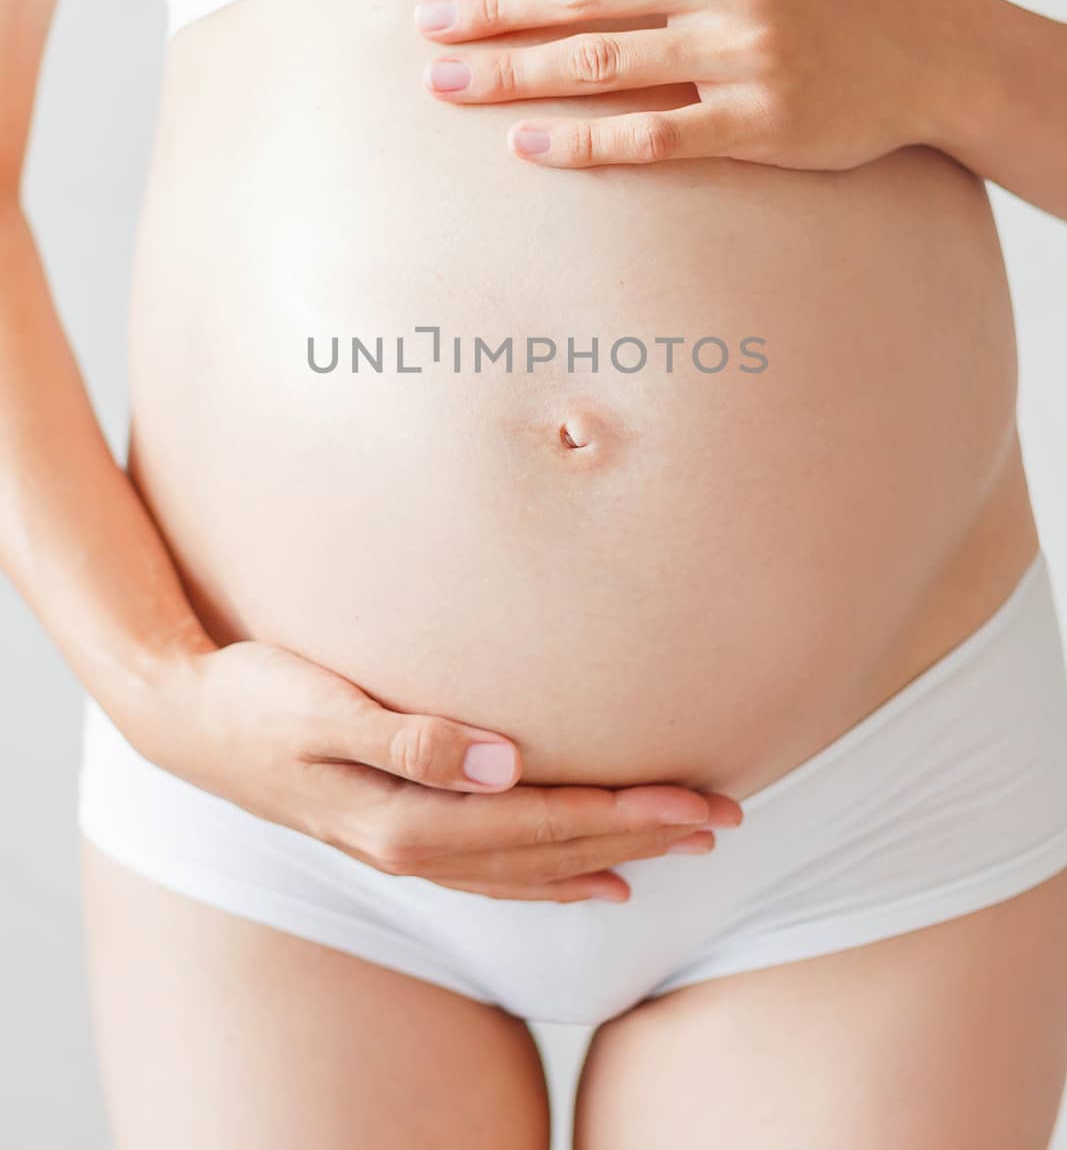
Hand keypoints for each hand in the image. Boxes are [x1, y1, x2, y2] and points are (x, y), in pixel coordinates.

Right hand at [126, 638, 742, 903]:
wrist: (186, 721)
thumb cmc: (257, 700)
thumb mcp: (324, 705)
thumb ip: (411, 735)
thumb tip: (502, 759)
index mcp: (406, 818)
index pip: (546, 822)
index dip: (629, 815)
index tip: (701, 803)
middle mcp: (414, 846)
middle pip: (553, 851)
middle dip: (643, 836)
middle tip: (725, 822)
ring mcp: (405, 848)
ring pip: (531, 868)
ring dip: (609, 856)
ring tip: (678, 850)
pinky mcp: (396, 833)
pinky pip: (495, 872)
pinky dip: (551, 878)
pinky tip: (588, 878)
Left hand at [416, 0, 946, 170]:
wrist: (925, 54)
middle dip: (490, 9)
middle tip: (425, 29)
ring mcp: (748, 50)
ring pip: (603, 61)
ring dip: (512, 74)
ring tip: (447, 87)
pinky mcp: (761, 122)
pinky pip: (652, 135)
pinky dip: (580, 142)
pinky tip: (524, 147)